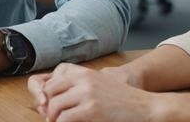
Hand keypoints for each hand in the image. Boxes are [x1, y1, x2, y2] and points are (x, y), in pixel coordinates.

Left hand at [27, 63, 156, 121]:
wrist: (144, 106)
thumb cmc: (121, 98)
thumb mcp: (97, 83)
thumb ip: (78, 85)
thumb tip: (52, 97)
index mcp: (82, 72)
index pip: (51, 81)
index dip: (45, 96)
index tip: (46, 107)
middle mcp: (83, 79)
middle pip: (49, 91)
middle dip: (46, 106)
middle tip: (50, 117)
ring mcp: (87, 93)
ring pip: (55, 106)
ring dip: (53, 117)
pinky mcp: (92, 109)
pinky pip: (65, 118)